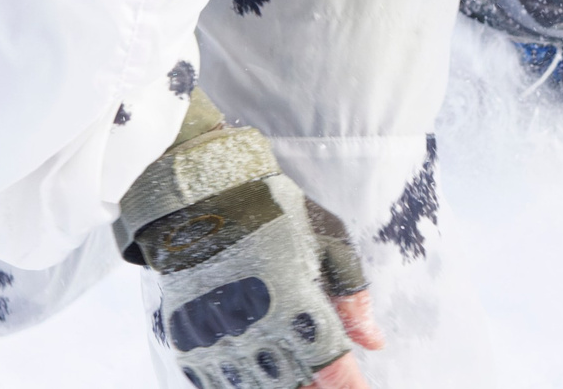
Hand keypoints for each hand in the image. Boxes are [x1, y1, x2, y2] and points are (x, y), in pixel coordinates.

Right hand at [122, 96, 383, 388]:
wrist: (197, 194)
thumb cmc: (272, 210)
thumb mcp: (328, 240)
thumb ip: (353, 296)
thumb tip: (374, 343)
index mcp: (295, 303)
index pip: (331, 365)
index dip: (349, 384)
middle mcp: (256, 328)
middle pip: (295, 382)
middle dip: (313, 382)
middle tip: (319, 370)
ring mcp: (219, 339)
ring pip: (258, 384)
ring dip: (279, 379)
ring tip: (289, 363)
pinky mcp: (188, 342)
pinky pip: (220, 380)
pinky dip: (243, 378)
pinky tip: (255, 362)